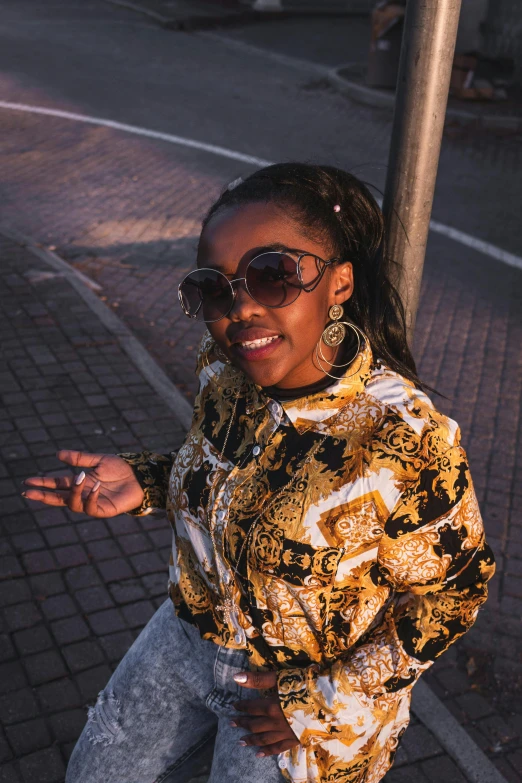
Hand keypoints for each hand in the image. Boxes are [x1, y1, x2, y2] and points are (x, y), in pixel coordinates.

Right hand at [23, 450, 144, 517]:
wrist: (141, 476)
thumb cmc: (121, 469)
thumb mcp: (99, 460)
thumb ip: (80, 458)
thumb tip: (58, 454)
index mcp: (80, 482)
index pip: (57, 484)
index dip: (43, 483)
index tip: (28, 481)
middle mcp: (83, 494)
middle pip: (59, 498)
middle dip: (44, 496)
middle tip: (29, 493)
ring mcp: (93, 503)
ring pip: (73, 504)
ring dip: (74, 491)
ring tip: (80, 477)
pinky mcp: (104, 511)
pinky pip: (92, 508)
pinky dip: (91, 497)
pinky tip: (95, 485)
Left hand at [232, 670, 298, 756]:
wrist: (330, 704)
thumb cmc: (306, 686)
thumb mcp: (280, 678)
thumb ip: (258, 679)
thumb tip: (235, 677)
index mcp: (271, 706)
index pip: (252, 707)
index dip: (242, 706)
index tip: (233, 706)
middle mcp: (275, 722)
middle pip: (255, 724)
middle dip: (243, 723)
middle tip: (231, 724)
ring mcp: (285, 733)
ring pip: (264, 739)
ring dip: (251, 740)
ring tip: (240, 742)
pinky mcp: (295, 740)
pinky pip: (278, 748)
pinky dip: (267, 752)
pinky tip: (259, 754)